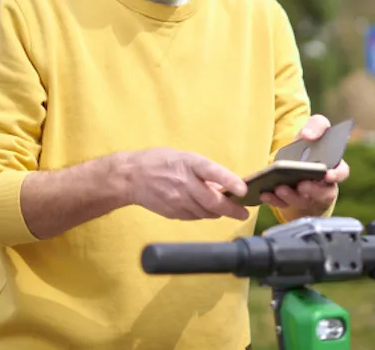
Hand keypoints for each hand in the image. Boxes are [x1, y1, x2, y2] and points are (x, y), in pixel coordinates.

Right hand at [121, 147, 249, 220]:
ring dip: (219, 213)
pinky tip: (206, 209)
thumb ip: (203, 170)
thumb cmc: (158, 162)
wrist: (130, 177)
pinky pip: (195, 217)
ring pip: (206, 212)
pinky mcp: (173, 212)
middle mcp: (184, 182)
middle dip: (232, 209)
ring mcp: (177, 200)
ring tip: (227, 209)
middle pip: (212, 201)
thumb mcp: (183, 157)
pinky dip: (204, 214)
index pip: (211, 172)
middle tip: (244, 212)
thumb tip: (223, 184)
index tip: (243, 189)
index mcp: (187, 163)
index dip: (229, 180)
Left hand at [260, 114, 350, 216]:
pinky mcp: (291, 204)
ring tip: (280, 188)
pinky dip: (275, 201)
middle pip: (324, 193)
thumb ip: (316, 126)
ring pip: (304, 201)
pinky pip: (285, 205)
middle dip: (313, 190)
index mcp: (332, 167)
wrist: (292, 162)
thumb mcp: (312, 132)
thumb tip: (308, 135)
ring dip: (292, 196)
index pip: (341, 172)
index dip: (337, 174)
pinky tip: (265, 194)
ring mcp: (308, 198)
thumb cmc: (306, 146)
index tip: (327, 174)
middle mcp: (323, 186)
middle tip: (302, 185)